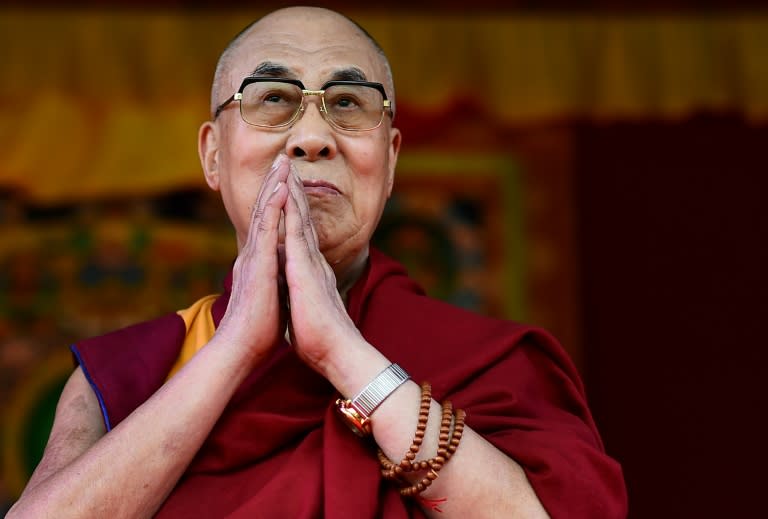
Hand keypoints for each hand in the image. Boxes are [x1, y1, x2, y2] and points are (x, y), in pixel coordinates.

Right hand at [214, 156, 290, 365]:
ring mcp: (254, 257)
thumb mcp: (271, 300)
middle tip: (283, 160)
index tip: (285, 183)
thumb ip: (273, 284)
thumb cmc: (257, 332)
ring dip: (274, 185)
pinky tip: (280, 187)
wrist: (241, 350)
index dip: (275, 202)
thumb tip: (281, 280)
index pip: (268, 226)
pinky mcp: (257, 263)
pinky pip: (267, 228)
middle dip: (274, 184)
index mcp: (258, 263)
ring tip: (283, 162)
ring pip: (263, 213)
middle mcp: (253, 255)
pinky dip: (273, 205)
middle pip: (263, 212)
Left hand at [282, 165, 363, 373]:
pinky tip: (285, 192)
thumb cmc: (321, 341)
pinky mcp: (305, 270)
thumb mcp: (306, 312)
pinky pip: (296, 232)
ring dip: (293, 192)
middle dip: (295, 191)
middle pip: (303, 219)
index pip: (301, 235)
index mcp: (312, 272)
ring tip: (286, 168)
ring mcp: (311, 263)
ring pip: (301, 219)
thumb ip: (303, 297)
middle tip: (288, 166)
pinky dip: (290, 211)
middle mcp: (314, 262)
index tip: (288, 190)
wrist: (338, 353)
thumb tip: (295, 296)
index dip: (295, 211)